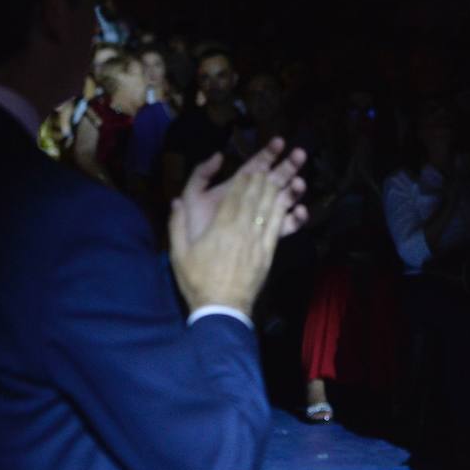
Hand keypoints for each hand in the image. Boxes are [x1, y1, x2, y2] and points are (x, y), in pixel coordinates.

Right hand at [169, 138, 308, 313]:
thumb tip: (176, 201)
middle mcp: (243, 229)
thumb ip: (177, 224)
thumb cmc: (197, 280)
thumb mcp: (179, 253)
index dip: (246, 178)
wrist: (222, 309)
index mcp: (221, 227)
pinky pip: (280, 227)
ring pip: (272, 209)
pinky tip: (294, 203)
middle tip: (279, 160)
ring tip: (292, 173)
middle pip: (257, 197)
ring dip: (282, 189)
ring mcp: (259, 241)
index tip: (255, 164)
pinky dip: (288, 213)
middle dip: (268, 176)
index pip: (236, 196)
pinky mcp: (269, 252)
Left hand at [176, 138, 307, 244]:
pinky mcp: (270, 238)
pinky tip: (301, 210)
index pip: (253, 167)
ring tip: (300, 182)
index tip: (279, 141)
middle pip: (272, 180)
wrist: (206, 279)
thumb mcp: (193, 199)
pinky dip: (296, 218)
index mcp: (234, 191)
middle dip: (287, 166)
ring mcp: (262, 220)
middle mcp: (251, 203)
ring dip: (294, 190)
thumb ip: (201, 176)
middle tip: (300, 154)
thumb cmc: (197, 235)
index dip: (267, 154)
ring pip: (283, 201)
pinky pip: (286, 226)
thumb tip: (219, 155)